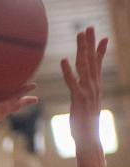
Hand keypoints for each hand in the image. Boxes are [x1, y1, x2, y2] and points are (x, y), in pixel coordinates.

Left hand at [62, 26, 107, 150]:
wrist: (88, 139)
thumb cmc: (85, 124)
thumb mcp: (87, 104)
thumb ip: (85, 93)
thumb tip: (84, 87)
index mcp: (95, 86)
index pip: (98, 64)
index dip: (100, 49)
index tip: (103, 36)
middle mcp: (93, 86)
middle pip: (92, 60)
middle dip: (90, 43)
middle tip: (88, 27)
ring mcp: (87, 91)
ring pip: (84, 66)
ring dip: (81, 49)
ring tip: (79, 35)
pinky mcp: (79, 98)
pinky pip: (72, 82)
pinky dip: (68, 70)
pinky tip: (64, 60)